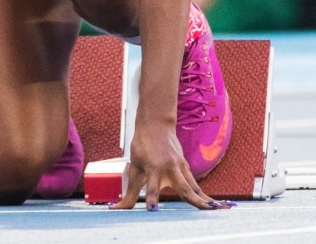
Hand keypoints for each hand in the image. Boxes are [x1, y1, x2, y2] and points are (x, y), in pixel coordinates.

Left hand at [110, 122, 229, 210]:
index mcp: (153, 167)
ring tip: (218, 211)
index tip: (152, 210)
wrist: (156, 124)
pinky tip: (214, 206)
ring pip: (194, 187)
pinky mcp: (186, 168)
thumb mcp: (134, 166)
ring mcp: (180, 167)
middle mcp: (170, 168)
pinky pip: (196, 185)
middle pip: (184, 187)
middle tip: (205, 210)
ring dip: (205, 200)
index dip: (152, 199)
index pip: (152, 187)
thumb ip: (130, 191)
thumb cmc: (143, 145)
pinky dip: (204, 195)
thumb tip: (116, 209)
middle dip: (194, 200)